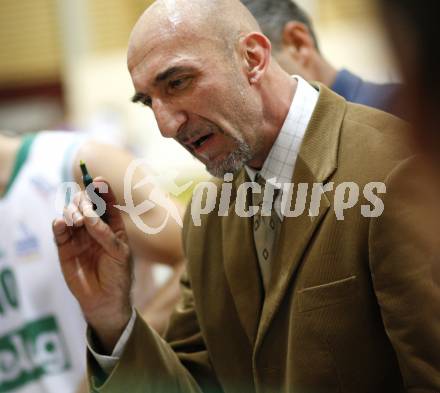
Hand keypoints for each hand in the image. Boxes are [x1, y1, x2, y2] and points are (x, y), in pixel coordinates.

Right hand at [53, 178, 131, 352]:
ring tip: (78, 221)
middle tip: (86, 209)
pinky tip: (61, 223)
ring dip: (72, 211)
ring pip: (70, 213)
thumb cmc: (118, 275)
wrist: (106, 300)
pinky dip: (58, 224)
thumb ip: (105, 234)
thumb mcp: (119, 253)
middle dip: (84, 200)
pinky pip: (59, 231)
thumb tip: (89, 216)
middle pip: (85, 203)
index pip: (106, 201)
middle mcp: (94, 227)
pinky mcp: (65, 248)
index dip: (101, 189)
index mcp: (112, 224)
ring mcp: (79, 236)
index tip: (98, 181)